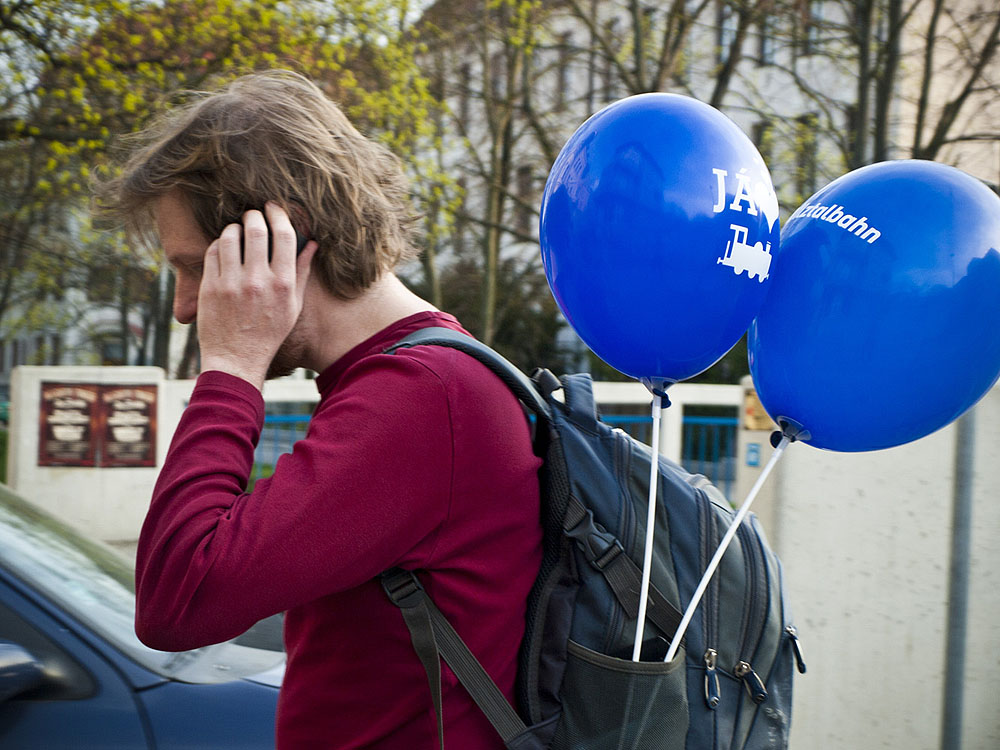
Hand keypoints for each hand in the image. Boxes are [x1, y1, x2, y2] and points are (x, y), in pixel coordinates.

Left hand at [196, 202, 317, 389]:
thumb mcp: (292, 305)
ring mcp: (232, 284)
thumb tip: (311, 244)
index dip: (279, 215)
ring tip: (237, 230)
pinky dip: (219, 244)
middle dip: (254, 215)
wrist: (237, 359)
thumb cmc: (269, 333)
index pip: (284, 236)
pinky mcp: (210, 287)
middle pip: (256, 229)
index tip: (274, 208)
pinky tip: (224, 248)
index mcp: (283, 285)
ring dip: (234, 227)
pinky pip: (213, 252)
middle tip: (253, 214)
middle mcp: (258, 281)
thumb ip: (301, 272)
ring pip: (230, 236)